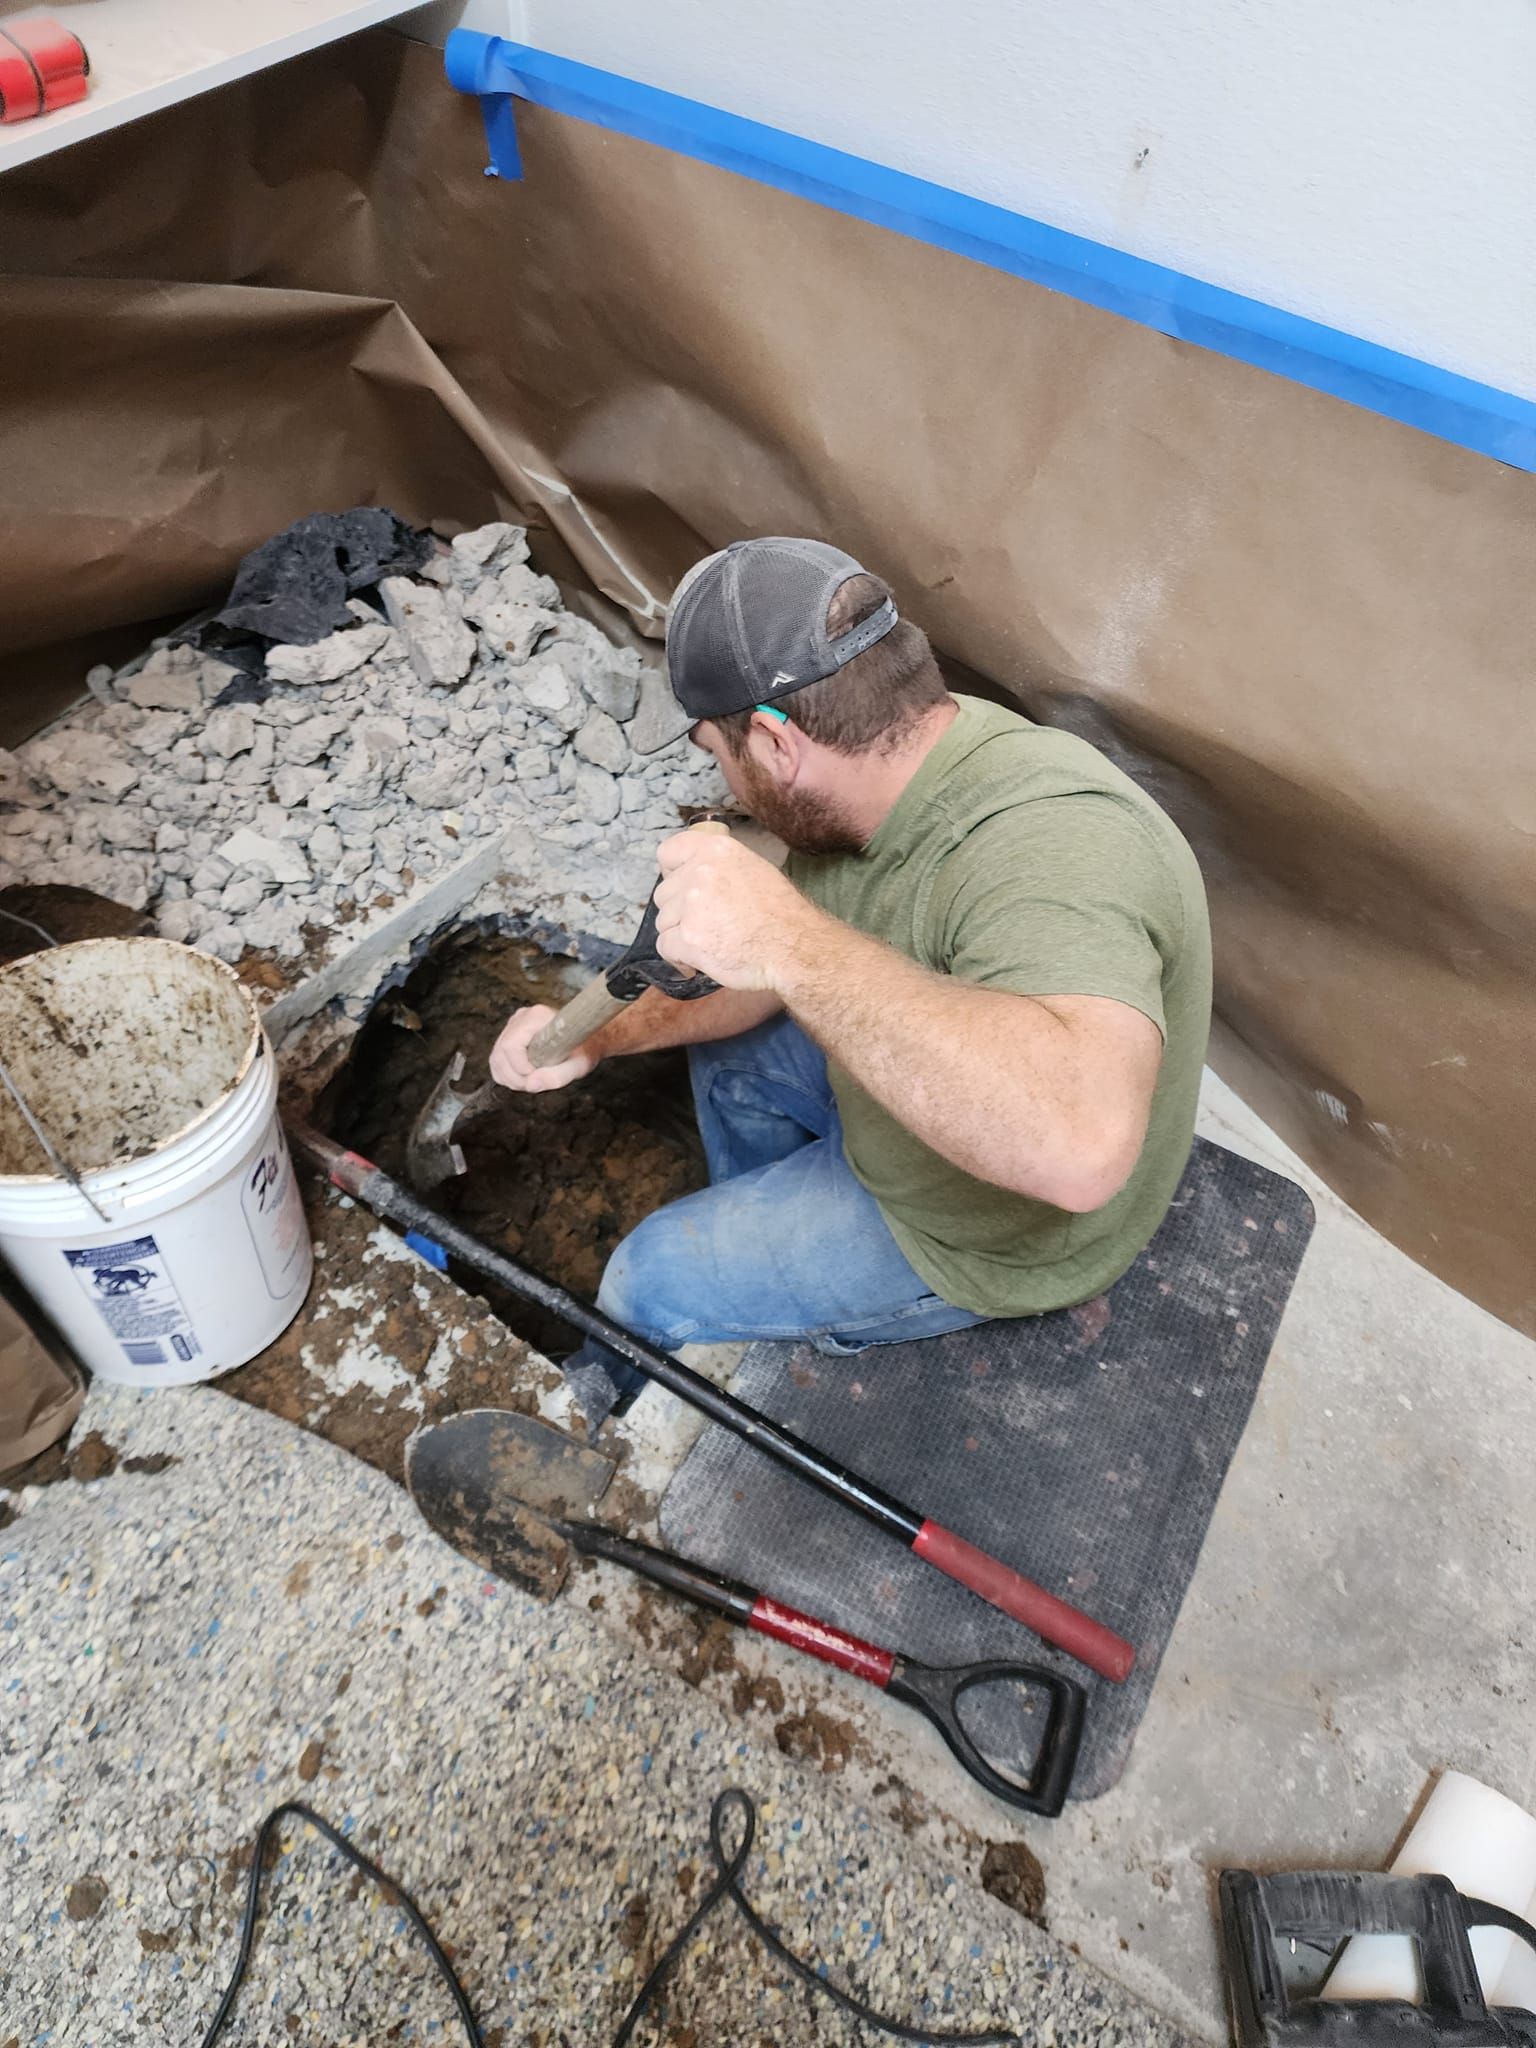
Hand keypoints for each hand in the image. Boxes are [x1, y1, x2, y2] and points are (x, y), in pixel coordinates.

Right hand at [488, 1004, 600, 1093]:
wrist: (588, 1041)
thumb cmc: (585, 1050)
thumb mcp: (578, 1066)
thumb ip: (558, 1077)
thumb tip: (531, 1084)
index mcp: (537, 1017)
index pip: (510, 1046)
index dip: (520, 1068)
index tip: (538, 1076)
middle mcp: (521, 1017)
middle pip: (500, 1053)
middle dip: (514, 1077)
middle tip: (534, 1085)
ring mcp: (514, 1025)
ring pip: (496, 1058)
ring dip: (509, 1078)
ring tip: (531, 1083)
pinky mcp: (510, 1034)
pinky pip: (497, 1060)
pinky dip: (506, 1075)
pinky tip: (524, 1079)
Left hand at [652, 830, 814, 992]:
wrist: (795, 947)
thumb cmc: (781, 913)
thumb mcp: (754, 869)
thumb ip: (720, 866)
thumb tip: (694, 874)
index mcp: (716, 850)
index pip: (668, 852)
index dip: (672, 873)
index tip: (682, 888)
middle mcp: (701, 872)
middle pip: (664, 893)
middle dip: (679, 911)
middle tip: (706, 924)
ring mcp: (692, 905)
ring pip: (664, 921)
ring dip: (680, 935)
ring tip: (709, 943)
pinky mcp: (689, 937)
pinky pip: (665, 947)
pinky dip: (679, 958)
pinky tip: (699, 961)